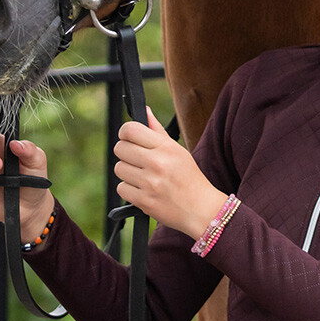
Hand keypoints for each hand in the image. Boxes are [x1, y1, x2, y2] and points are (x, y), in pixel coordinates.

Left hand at [113, 109, 225, 239]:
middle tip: (137, 159)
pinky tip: (143, 190)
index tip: (129, 138)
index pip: (130, 130)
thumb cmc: (189, 178)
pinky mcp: (143, 201)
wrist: (201, 209)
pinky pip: (121, 188)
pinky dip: (129, 189)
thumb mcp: (178, 151)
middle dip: (125, 152)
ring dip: (127, 172)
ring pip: (119, 168)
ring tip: (143, 176)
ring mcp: (150, 183)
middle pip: (120, 148)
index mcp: (166, 148)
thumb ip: (157, 131)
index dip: (125, 133)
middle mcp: (157, 163)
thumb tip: (144, 111)